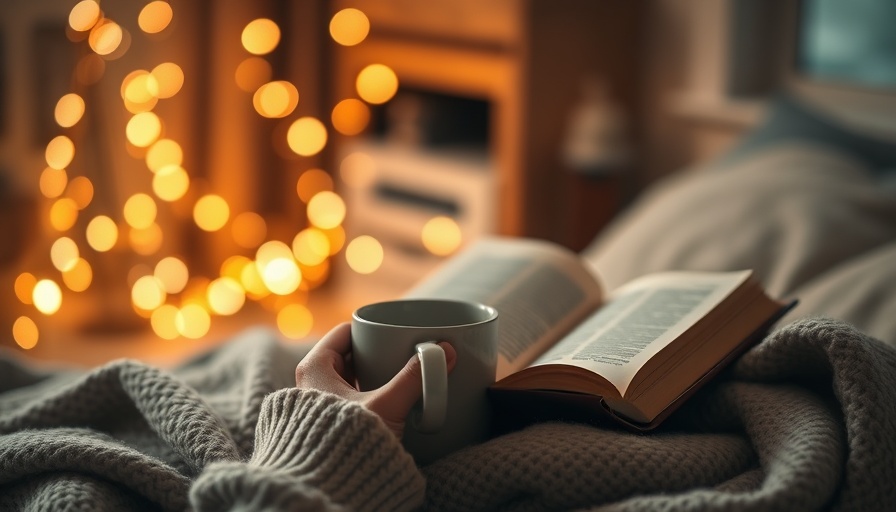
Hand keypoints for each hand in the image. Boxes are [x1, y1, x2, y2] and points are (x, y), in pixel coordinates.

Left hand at [294, 322, 456, 437]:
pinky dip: (368, 395)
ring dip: (373, 375)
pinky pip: (350, 400)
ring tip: (398, 374)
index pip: (344, 333)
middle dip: (375, 352)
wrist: (329, 486)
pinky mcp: (327, 425)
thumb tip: (445, 353)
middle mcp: (310, 384)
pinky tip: (387, 401)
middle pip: (348, 355)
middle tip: (401, 350)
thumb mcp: (387, 405)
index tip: (393, 330)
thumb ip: (415, 377)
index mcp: (314, 369)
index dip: (370, 329)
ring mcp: (317, 406)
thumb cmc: (346, 443)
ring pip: (349, 378)